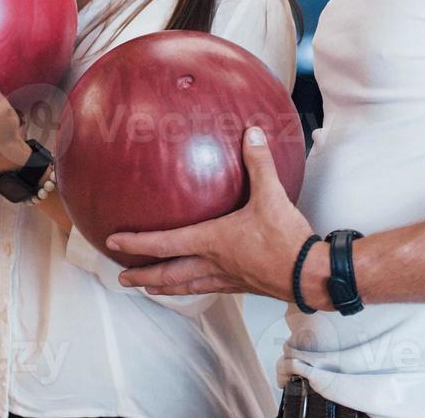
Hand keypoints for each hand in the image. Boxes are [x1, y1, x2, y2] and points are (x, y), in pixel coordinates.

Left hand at [107, 127, 317, 299]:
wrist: (311, 275)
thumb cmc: (287, 241)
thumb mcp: (271, 195)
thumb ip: (259, 163)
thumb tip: (251, 134)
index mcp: (212, 241)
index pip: (164, 244)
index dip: (136, 242)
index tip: (114, 241)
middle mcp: (214, 263)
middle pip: (169, 275)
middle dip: (143, 276)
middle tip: (123, 279)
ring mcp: (227, 278)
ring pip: (187, 286)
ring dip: (165, 287)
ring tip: (150, 289)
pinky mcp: (242, 286)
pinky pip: (209, 288)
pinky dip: (194, 287)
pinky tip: (197, 284)